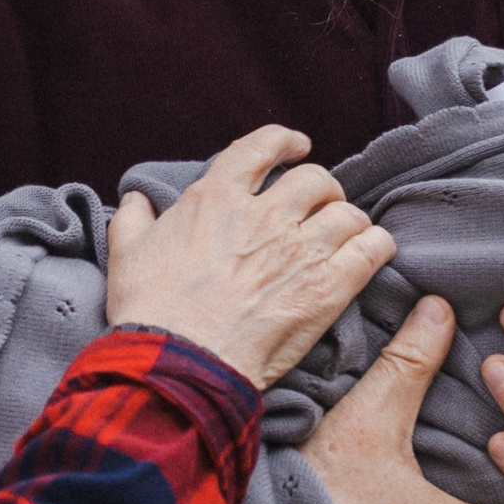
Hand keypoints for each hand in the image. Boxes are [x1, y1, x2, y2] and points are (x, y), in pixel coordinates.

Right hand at [106, 125, 397, 388]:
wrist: (180, 362)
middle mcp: (265, 215)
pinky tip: (371, 252)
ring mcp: (300, 250)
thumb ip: (134, 217)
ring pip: (347, 213)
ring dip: (349, 220)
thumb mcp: (127, 251)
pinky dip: (376, 245)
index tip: (296, 146)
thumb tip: (138, 198)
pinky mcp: (326, 289)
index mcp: (217, 197)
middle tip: (318, 207)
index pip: (262, 147)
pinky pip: (371, 249)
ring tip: (345, 234)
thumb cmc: (151, 309)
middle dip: (321, 190)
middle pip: (316, 180)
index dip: (284, 141)